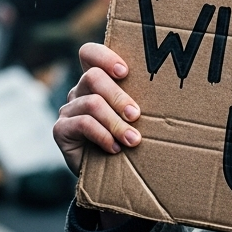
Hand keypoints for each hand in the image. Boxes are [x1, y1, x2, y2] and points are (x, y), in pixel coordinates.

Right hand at [53, 43, 141, 176]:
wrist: (110, 177)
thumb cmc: (128, 141)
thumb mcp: (135, 117)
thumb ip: (139, 101)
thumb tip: (170, 90)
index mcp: (96, 82)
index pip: (89, 54)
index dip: (104, 56)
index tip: (125, 72)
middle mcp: (79, 92)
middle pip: (93, 77)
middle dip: (119, 96)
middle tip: (136, 115)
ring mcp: (68, 110)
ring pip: (92, 103)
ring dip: (116, 123)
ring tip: (133, 140)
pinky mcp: (61, 130)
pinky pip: (82, 124)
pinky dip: (103, 136)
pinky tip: (115, 148)